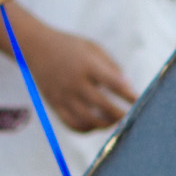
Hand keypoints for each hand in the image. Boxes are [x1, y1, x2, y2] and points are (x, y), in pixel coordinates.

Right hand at [21, 24, 137, 132]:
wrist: (35, 46)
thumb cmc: (71, 47)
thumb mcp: (93, 48)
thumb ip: (112, 67)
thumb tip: (129, 88)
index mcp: (87, 65)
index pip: (114, 83)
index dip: (129, 95)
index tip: (139, 101)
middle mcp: (74, 81)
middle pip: (103, 105)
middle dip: (121, 114)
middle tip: (131, 117)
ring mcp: (63, 94)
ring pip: (88, 119)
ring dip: (106, 124)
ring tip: (114, 121)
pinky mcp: (54, 103)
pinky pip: (72, 124)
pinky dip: (87, 129)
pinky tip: (96, 124)